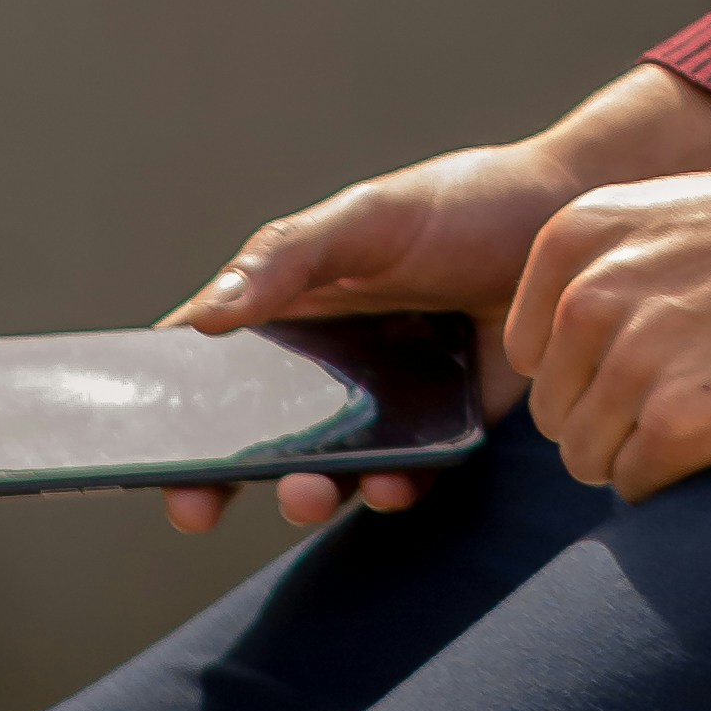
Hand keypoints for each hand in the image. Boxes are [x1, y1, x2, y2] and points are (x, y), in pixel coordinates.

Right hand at [157, 64, 710, 533]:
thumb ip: (289, 258)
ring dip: (303, 490)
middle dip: (220, 475)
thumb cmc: (466, 204)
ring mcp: (385, 399)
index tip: (138, 447)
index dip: (172, 402)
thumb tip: (203, 317)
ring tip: (306, 492)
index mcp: (298, 300)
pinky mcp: (443, 431)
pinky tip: (391, 485)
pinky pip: (404, 478)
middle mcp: (331, 359)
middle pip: (254, 431)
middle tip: (195, 506)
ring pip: (324, 466)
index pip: (215, 358)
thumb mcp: (371, 216)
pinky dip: (389, 490)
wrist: (572, 225)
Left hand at [504, 158, 710, 501]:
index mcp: (575, 238)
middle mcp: (588, 298)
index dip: (588, 370)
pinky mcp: (682, 424)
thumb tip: (564, 358)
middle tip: (692, 390)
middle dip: (612, 417)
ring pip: (588, 458)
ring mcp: (633, 363)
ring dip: (643, 453)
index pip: (530, 352)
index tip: (652, 357)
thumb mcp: (668, 215)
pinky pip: (637, 488)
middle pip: (556, 411)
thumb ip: (605, 271)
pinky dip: (677, 480)